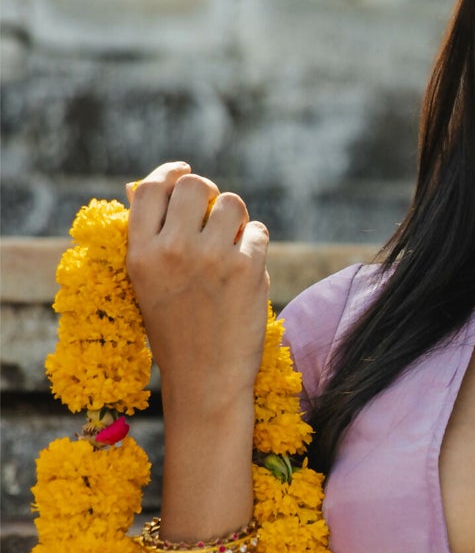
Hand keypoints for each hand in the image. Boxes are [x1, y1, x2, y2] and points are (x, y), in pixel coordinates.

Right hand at [124, 161, 270, 419]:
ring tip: (230, 247)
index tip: (183, 172)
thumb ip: (147, 237)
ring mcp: (212, 258)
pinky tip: (247, 269)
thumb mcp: (145, 284)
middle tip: (213, 215)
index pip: (150, 189)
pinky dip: (255, 245)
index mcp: (140, 254)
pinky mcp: (247, 268)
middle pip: (196, 185)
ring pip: (233, 204)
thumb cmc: (174, 330)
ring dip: (236, 220)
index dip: (169, 173)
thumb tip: (139, 185)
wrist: (206, 379)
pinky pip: (257, 231)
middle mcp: (173, 250)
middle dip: (208, 195)